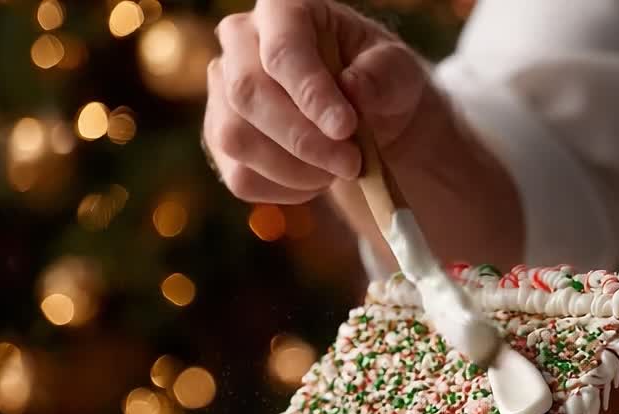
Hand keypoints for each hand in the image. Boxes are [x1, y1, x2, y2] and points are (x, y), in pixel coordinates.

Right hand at [204, 0, 438, 202]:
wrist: (363, 115)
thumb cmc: (378, 80)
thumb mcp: (398, 70)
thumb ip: (383, 75)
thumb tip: (353, 90)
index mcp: (283, 11)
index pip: (283, 50)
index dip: (310, 93)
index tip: (346, 127)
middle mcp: (240, 42)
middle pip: (248, 94)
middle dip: (303, 140)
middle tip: (352, 163)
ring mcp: (222, 91)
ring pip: (236, 138)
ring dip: (295, 169)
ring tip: (338, 171)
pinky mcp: (220, 138)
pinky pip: (241, 177)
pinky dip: (285, 190)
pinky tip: (317, 180)